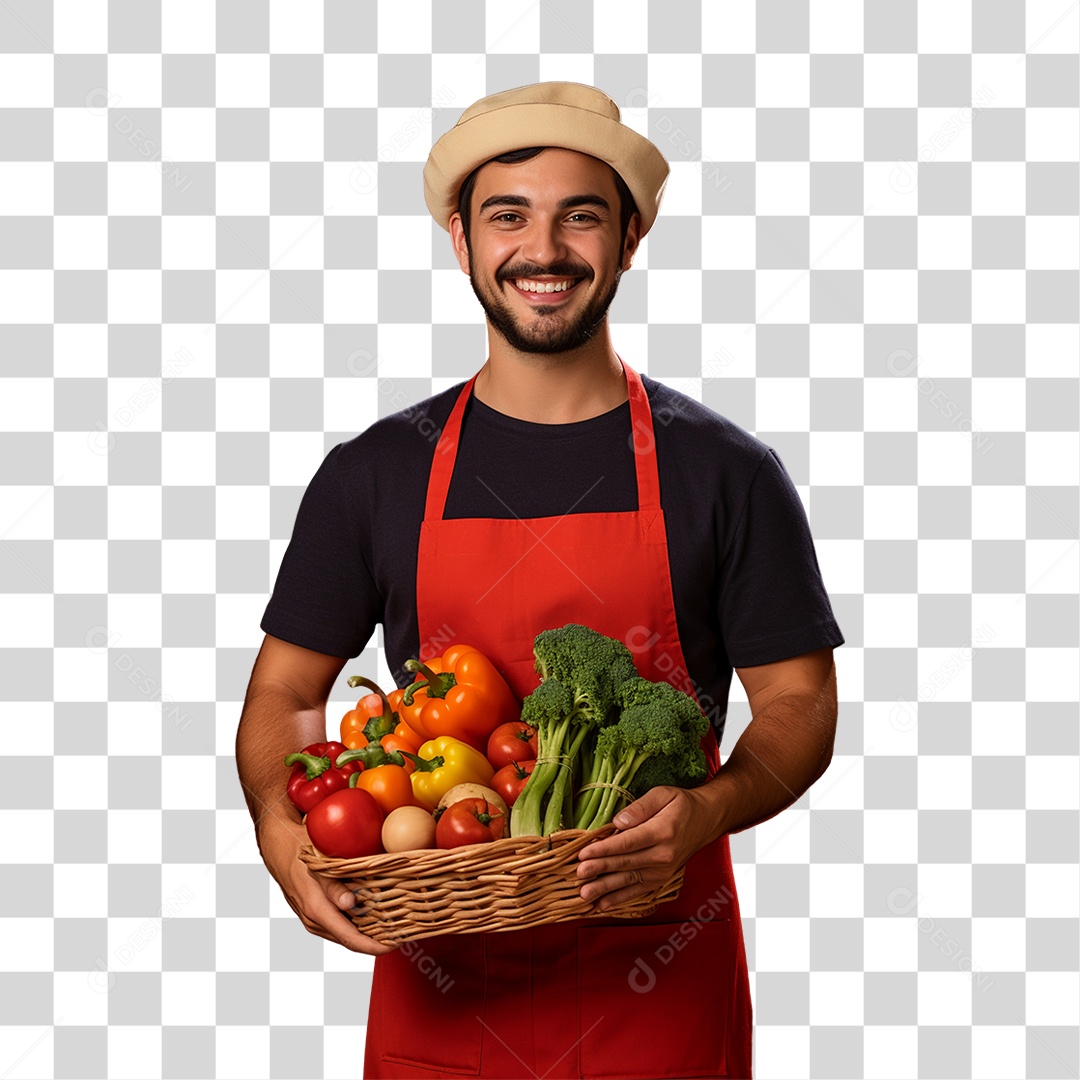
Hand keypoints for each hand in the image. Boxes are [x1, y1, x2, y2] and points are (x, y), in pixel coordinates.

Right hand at [257, 815, 398, 955]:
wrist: (279, 846)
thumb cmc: (299, 851)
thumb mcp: (318, 865)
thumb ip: (333, 887)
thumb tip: (349, 904)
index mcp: (317, 911)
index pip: (351, 940)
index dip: (375, 946)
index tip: (396, 944)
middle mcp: (315, 920)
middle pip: (351, 940)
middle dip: (377, 939)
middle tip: (403, 932)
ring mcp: (314, 918)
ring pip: (346, 932)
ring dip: (368, 931)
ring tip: (393, 925)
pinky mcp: (316, 912)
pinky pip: (340, 923)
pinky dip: (357, 922)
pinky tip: (373, 913)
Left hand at [575, 786, 714, 910]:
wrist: (706, 820)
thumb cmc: (681, 804)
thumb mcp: (662, 794)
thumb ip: (640, 807)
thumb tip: (618, 822)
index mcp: (663, 832)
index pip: (628, 843)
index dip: (604, 849)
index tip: (583, 853)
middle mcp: (664, 855)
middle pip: (626, 863)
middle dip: (600, 869)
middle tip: (579, 874)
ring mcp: (663, 871)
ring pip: (629, 881)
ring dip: (605, 889)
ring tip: (585, 894)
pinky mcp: (661, 879)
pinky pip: (638, 891)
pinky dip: (619, 899)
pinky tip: (602, 905)